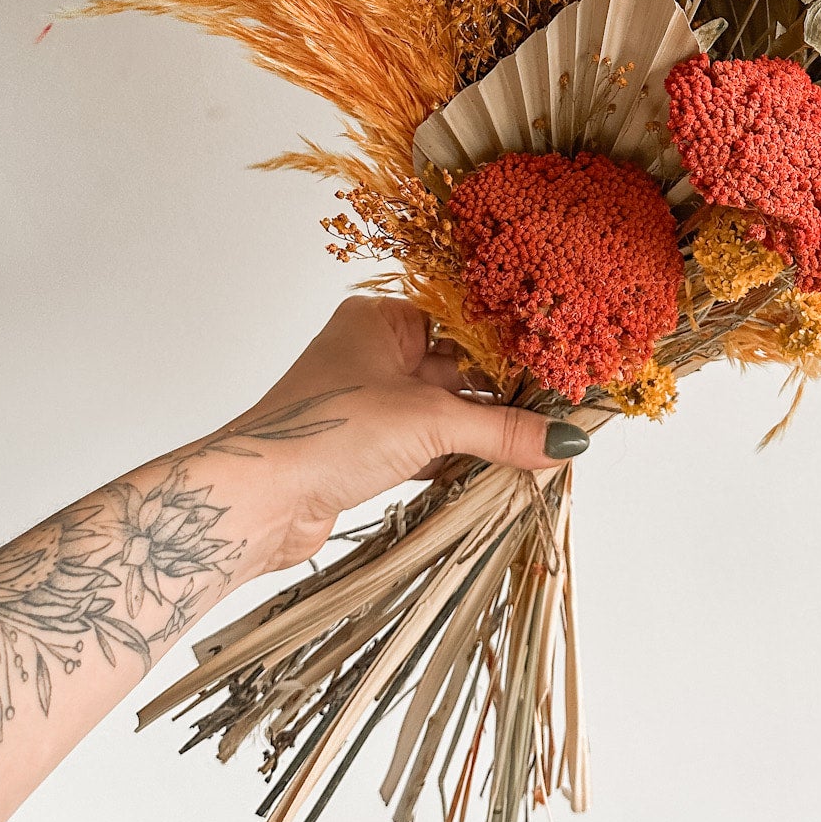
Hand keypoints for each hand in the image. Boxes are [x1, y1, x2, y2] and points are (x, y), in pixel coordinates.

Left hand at [187, 297, 587, 575]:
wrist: (256, 500)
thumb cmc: (326, 432)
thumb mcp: (428, 422)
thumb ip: (501, 429)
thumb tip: (564, 441)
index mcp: (382, 321)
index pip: (464, 325)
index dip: (512, 350)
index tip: (561, 372)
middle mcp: (374, 354)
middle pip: (459, 371)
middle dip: (503, 399)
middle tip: (560, 419)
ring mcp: (369, 403)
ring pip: (445, 414)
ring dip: (482, 435)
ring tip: (538, 451)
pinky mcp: (367, 449)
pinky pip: (428, 448)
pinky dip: (457, 461)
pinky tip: (496, 473)